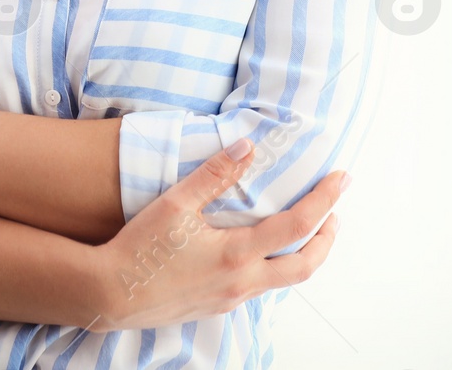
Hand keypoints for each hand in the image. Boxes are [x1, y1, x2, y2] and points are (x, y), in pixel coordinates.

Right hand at [84, 138, 346, 331]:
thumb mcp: (175, 204)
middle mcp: (242, 281)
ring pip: (285, 280)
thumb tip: (247, 146)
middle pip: (306, 264)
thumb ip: (214, 174)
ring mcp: (232, 298)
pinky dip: (277, 267)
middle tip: (336, 212)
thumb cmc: (139, 249)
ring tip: (308, 230)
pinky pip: (261, 288)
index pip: (299, 225)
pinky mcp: (218, 306)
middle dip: (328, 237)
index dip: (326, 199)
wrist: (109, 296)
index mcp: (237, 253)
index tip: (342, 179)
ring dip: (305, 254)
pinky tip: (264, 253)